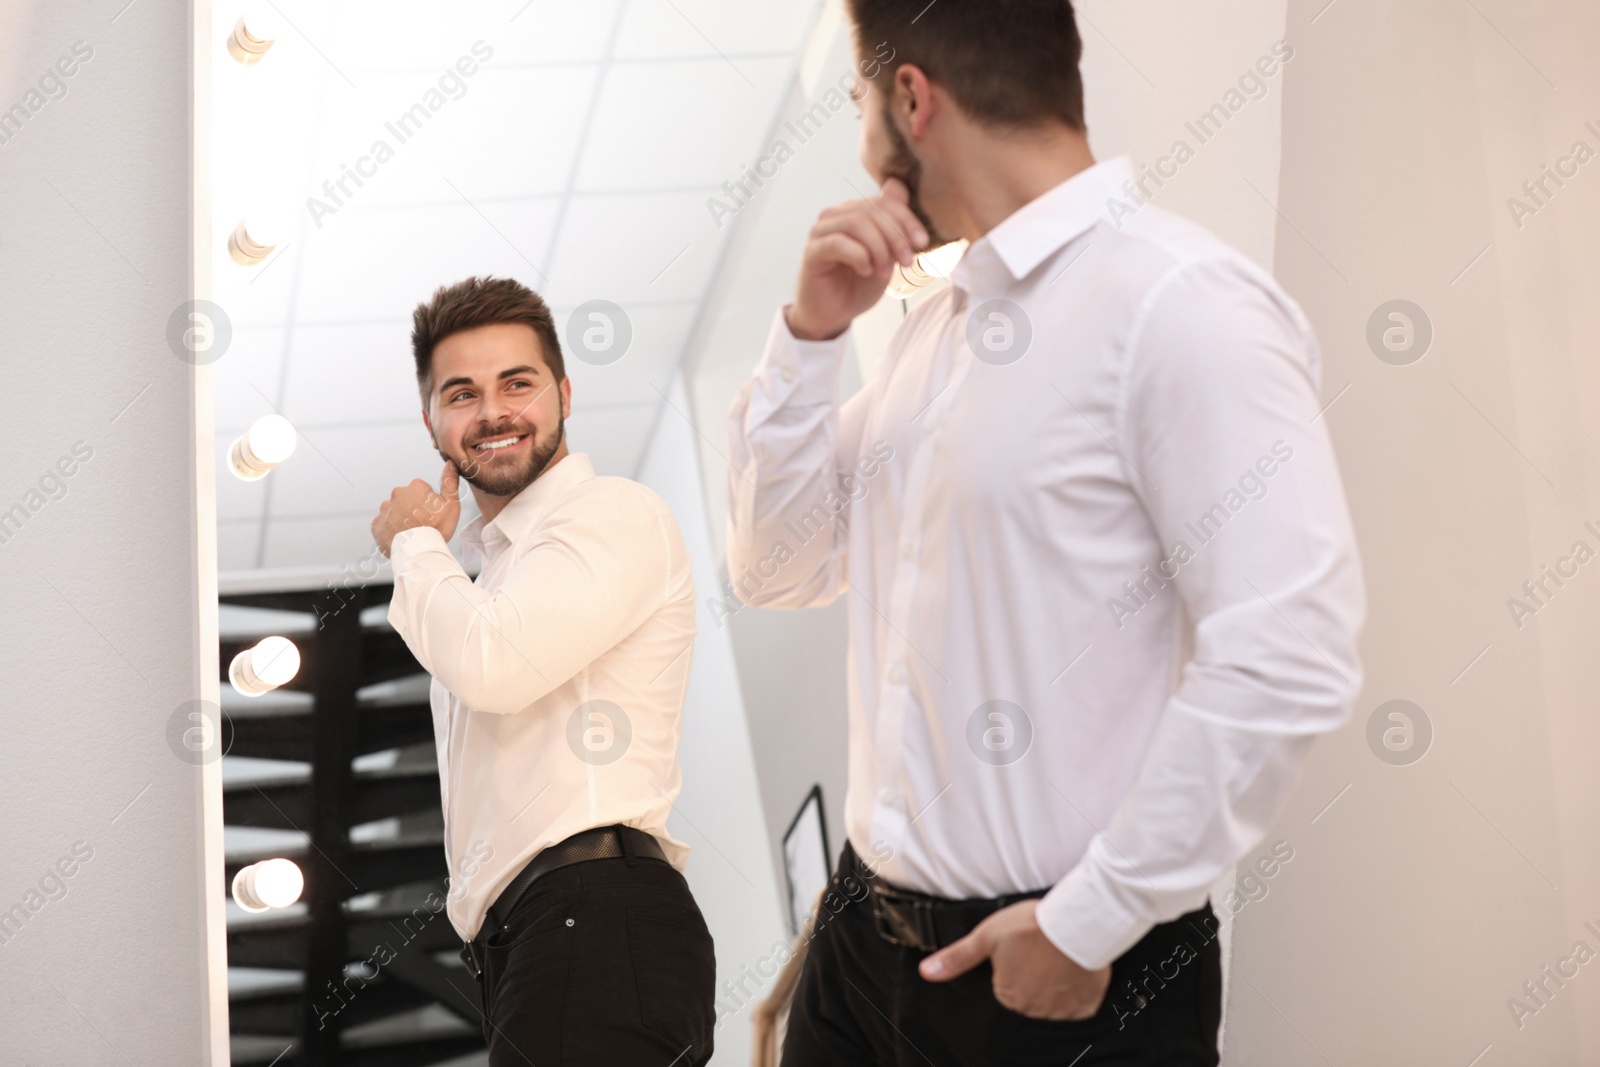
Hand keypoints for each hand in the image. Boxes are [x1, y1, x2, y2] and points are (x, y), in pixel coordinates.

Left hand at [372, 461, 459, 557]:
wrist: (417, 551)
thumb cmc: (437, 528)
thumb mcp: (451, 503)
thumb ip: (449, 481)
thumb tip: (450, 463)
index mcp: (415, 486)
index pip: (422, 491)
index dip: (429, 504)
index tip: (432, 515)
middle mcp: (397, 493)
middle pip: (407, 500)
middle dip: (413, 509)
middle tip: (423, 525)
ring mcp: (385, 509)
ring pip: (394, 512)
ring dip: (400, 519)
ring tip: (411, 534)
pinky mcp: (376, 524)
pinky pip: (383, 525)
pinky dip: (390, 530)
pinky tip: (400, 538)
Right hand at [787, 176, 928, 340]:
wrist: (833, 315)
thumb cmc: (858, 285)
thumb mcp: (886, 255)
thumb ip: (892, 225)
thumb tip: (898, 185)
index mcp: (853, 213)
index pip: (883, 203)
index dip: (906, 220)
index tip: (922, 242)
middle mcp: (835, 216)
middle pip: (871, 211)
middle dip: (895, 236)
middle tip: (907, 261)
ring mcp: (820, 232)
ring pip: (856, 223)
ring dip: (879, 248)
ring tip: (885, 272)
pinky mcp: (812, 252)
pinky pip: (837, 243)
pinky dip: (859, 256)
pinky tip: (866, 271)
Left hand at [918, 899, 1111, 1020]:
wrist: (1074, 923)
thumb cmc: (1030, 926)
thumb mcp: (986, 936)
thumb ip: (957, 958)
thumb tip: (926, 972)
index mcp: (1006, 994)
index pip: (1004, 986)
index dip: (1014, 963)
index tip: (1023, 947)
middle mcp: (1030, 1009)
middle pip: (1028, 995)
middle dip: (1033, 975)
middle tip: (1040, 950)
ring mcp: (1058, 1010)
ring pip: (1052, 1000)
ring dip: (1055, 983)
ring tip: (1057, 956)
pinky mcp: (1083, 1007)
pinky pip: (1078, 1004)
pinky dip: (1077, 990)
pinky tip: (1074, 969)